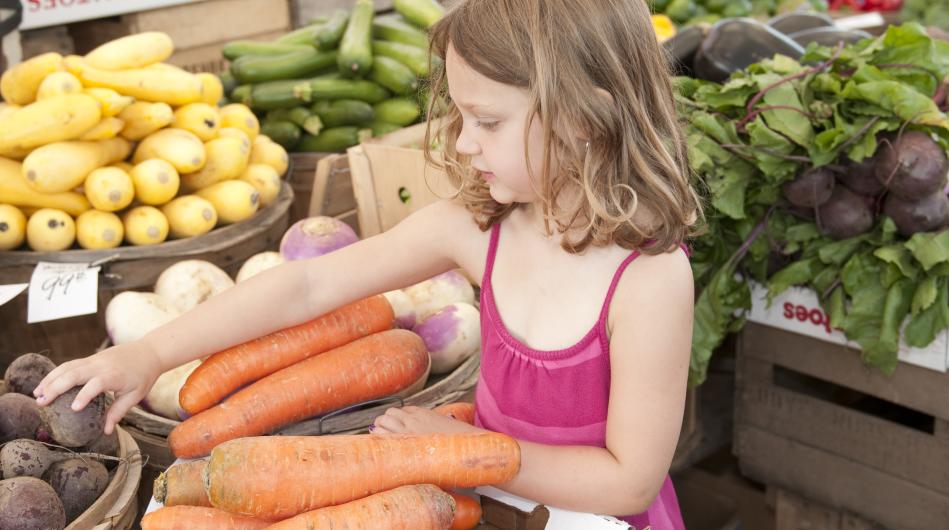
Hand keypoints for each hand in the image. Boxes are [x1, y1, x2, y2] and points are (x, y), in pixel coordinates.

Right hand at [33, 341, 162, 434]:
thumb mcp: (134, 396)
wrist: (148, 352)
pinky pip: (68, 365)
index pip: (96, 384)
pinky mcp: (89, 358)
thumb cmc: (142, 376)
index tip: (73, 408)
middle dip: (55, 387)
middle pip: (73, 374)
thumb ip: (118, 412)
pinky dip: (55, 374)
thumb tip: (106, 432)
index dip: (84, 395)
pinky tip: (45, 385)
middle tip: (41, 403)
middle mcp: (100, 366)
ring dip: (50, 380)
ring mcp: (93, 360)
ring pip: (66, 367)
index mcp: (113, 376)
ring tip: (37, 395)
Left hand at [370, 406, 481, 434]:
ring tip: (380, 437)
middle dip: (384, 422)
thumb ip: (441, 421)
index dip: (397, 418)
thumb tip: (447, 420)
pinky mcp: (405, 443)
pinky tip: (378, 444)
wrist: (464, 444)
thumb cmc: (458, 438)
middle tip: (384, 431)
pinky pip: (384, 436)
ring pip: (383, 421)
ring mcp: (407, 430)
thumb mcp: (448, 424)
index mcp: (422, 413)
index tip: (396, 425)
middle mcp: (412, 419)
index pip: (402, 410)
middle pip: (389, 414)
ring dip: (379, 428)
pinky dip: (378, 438)